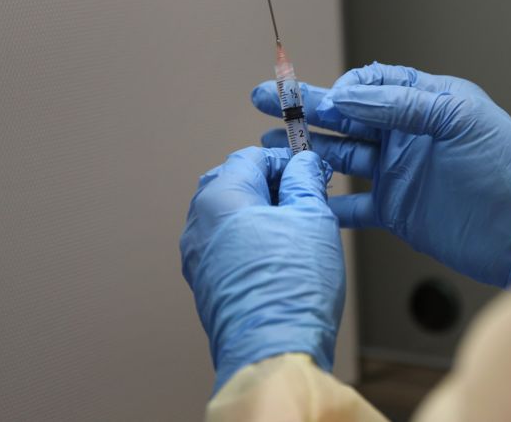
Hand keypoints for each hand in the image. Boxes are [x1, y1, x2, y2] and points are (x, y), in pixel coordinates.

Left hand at [179, 147, 344, 392]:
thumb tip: (303, 164)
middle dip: (271, 184)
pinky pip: (225, 243)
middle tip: (304, 196)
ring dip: (260, 210)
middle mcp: (198, 224)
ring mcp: (197, 256)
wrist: (272, 352)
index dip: (284, 159)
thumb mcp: (312, 218)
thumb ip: (305, 180)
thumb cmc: (291, 287)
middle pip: (234, 182)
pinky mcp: (205, 281)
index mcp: (219, 199)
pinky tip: (278, 251)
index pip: (250, 158)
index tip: (308, 170)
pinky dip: (249, 236)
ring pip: (229, 215)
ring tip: (296, 225)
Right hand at [251, 63, 510, 286]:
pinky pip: (354, 206)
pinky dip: (329, 204)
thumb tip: (347, 93)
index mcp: (425, 104)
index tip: (318, 99)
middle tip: (267, 103)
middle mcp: (407, 137)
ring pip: (342, 158)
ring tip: (272, 148)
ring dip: (308, 153)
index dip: (341, 89)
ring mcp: (399, 174)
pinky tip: (305, 200)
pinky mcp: (396, 210)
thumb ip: (401, 103)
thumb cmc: (508, 171)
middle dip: (305, 112)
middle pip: (347, 119)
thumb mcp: (459, 121)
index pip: (371, 85)